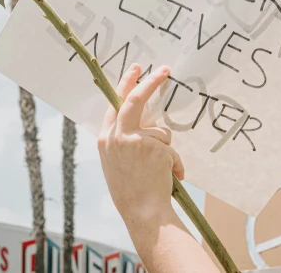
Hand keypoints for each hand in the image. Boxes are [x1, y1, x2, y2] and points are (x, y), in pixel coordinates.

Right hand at [98, 64, 184, 223]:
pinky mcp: (152, 147)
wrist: (142, 212)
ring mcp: (134, 140)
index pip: (115, 103)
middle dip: (151, 82)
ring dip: (166, 149)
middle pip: (135, 98)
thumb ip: (124, 139)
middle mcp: (116, 136)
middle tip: (164, 69)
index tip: (136, 70)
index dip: (125, 84)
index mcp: (105, 138)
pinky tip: (169, 176)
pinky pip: (171, 146)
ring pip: (160, 131)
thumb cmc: (132, 190)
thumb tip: (144, 121)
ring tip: (160, 170)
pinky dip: (175, 161)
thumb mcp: (117, 161)